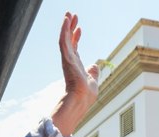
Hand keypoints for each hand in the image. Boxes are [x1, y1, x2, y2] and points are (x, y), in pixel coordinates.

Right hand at [52, 13, 98, 135]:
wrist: (82, 100)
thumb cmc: (87, 95)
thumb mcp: (93, 80)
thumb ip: (93, 72)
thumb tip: (95, 65)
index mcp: (76, 65)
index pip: (75, 48)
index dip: (76, 37)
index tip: (79, 28)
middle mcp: (70, 60)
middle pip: (69, 40)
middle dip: (70, 27)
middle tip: (72, 15)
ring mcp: (67, 59)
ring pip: (65, 38)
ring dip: (66, 25)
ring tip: (68, 14)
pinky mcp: (66, 58)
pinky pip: (63, 40)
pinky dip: (64, 29)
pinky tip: (66, 20)